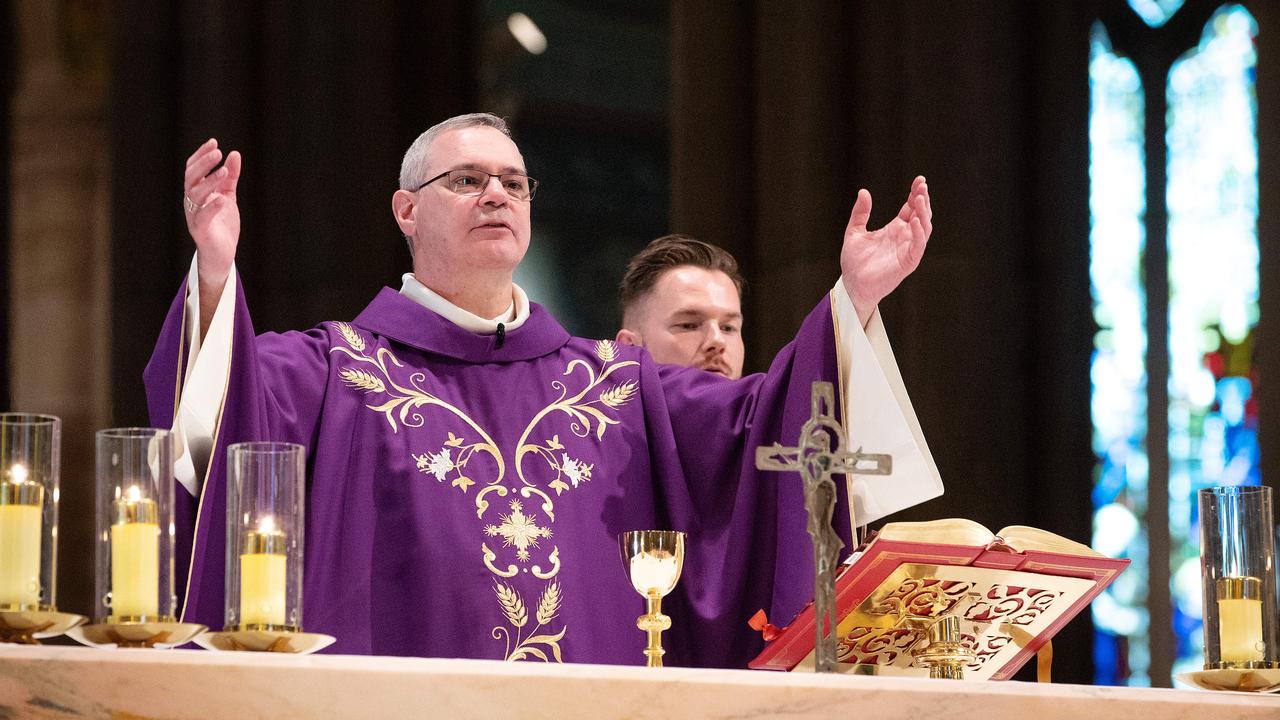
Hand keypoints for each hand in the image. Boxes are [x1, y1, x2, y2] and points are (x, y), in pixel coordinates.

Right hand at [183, 138, 241, 291]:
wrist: (222, 254)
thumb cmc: (222, 224)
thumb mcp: (228, 196)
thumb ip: (230, 177)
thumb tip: (234, 154)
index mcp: (196, 192)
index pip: (193, 168)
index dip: (201, 155)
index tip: (214, 142)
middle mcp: (192, 202)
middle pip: (191, 177)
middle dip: (203, 163)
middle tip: (217, 151)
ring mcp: (194, 215)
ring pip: (195, 194)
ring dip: (209, 181)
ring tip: (224, 171)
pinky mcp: (201, 230)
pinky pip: (202, 217)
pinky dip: (211, 206)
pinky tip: (221, 198)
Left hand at [839, 176, 930, 326]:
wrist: (852, 284)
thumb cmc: (854, 261)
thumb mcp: (854, 231)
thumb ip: (860, 213)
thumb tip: (863, 191)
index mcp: (895, 229)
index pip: (911, 208)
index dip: (915, 193)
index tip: (919, 180)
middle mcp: (905, 237)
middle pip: (921, 215)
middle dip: (923, 199)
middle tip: (922, 185)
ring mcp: (908, 249)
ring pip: (924, 228)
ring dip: (924, 213)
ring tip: (920, 197)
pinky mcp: (908, 262)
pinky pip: (918, 246)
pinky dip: (918, 232)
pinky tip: (914, 220)